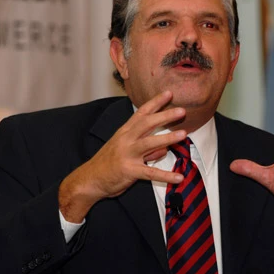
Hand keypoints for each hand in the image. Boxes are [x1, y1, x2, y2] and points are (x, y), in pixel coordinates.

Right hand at [59, 91, 186, 222]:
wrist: (90, 180)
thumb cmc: (108, 163)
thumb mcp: (126, 150)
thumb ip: (147, 149)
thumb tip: (164, 148)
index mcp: (125, 132)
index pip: (141, 113)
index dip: (155, 102)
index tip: (169, 93)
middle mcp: (126, 139)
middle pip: (147, 123)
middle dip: (164, 116)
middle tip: (182, 110)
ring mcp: (127, 154)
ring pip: (149, 143)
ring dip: (167, 138)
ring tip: (183, 134)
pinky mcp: (129, 171)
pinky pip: (150, 173)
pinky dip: (166, 175)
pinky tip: (179, 177)